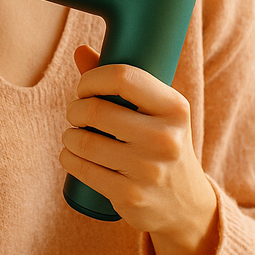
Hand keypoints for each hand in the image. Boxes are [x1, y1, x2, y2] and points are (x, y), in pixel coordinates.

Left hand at [61, 46, 218, 254]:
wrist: (186, 204)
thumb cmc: (163, 144)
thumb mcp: (157, 112)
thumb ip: (122, 81)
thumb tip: (80, 50)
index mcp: (175, 108)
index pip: (123, 77)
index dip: (93, 78)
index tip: (85, 87)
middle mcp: (166, 138)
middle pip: (96, 111)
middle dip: (75, 109)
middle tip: (76, 113)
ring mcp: (148, 170)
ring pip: (85, 142)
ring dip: (69, 136)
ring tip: (73, 135)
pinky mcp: (131, 196)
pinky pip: (84, 169)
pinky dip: (68, 158)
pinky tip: (71, 154)